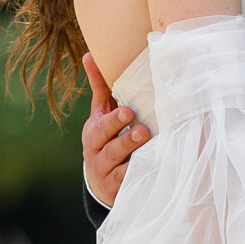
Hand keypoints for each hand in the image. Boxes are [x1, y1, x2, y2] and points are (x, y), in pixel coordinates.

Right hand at [83, 53, 150, 207]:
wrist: (99, 181)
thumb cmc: (105, 137)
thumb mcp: (100, 113)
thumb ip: (100, 86)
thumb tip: (90, 54)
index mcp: (93, 133)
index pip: (101, 125)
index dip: (113, 120)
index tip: (129, 111)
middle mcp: (96, 153)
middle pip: (108, 146)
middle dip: (124, 137)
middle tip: (142, 129)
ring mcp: (106, 173)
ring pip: (118, 166)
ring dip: (134, 156)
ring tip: (148, 147)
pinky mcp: (117, 189)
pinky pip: (128, 182)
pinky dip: (139, 175)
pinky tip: (155, 168)